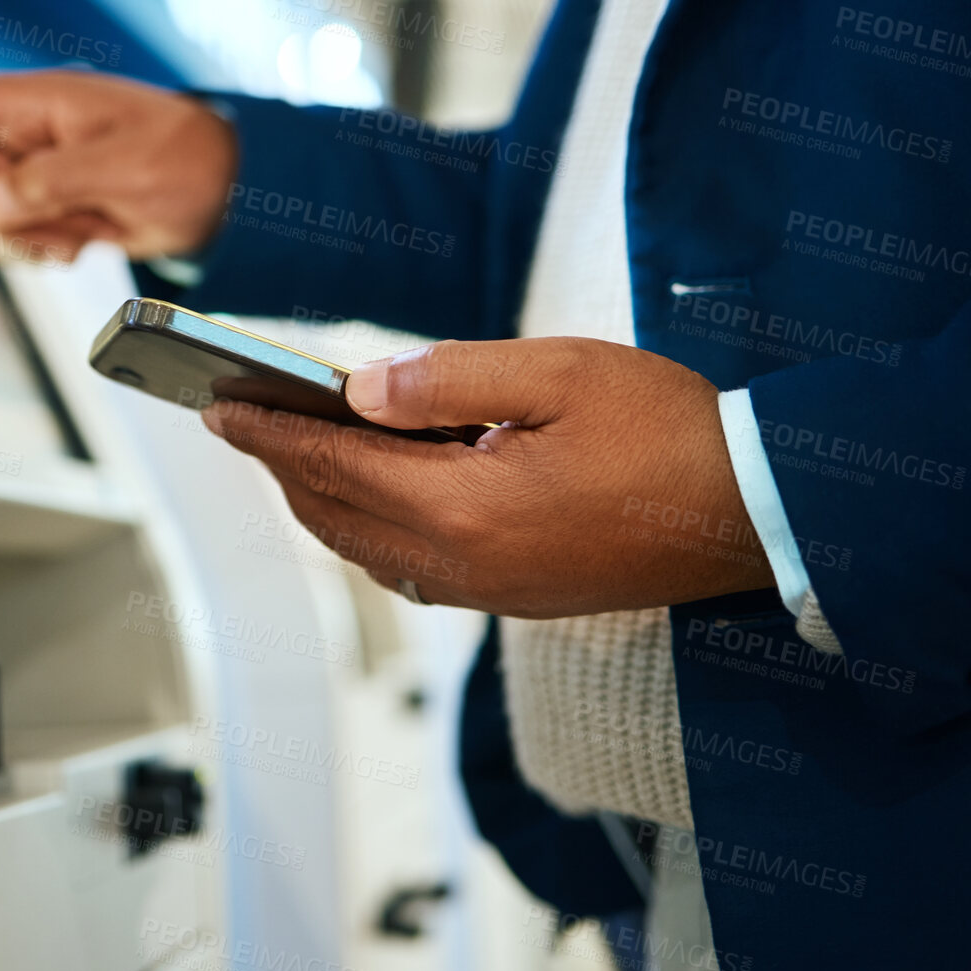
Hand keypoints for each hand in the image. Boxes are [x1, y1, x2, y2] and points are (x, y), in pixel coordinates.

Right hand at [0, 70, 236, 263]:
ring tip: (85, 232)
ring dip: (29, 241)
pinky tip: (83, 244)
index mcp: (31, 103)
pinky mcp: (46, 207)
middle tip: (66, 223)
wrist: (220, 190)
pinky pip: (12, 242)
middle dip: (5, 220)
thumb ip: (50, 181)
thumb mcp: (121, 166)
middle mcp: (21, 136)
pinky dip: (42, 252)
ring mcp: (32, 173)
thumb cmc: (182, 157)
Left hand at [203, 337, 775, 618]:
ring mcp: (488, 592)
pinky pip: (411, 568)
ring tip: (293, 450)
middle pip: (336, 515)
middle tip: (242, 420)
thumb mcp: (556, 374)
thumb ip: (448, 378)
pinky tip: (373, 493)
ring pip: (368, 548)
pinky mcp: (514, 597)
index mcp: (464, 509)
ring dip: (321, 499)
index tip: (218, 404)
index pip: (332, 465)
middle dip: (281, 467)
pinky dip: (369, 527)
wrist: (753, 512)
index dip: (268, 431)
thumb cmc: (667, 432)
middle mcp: (463, 565)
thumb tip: (360, 390)